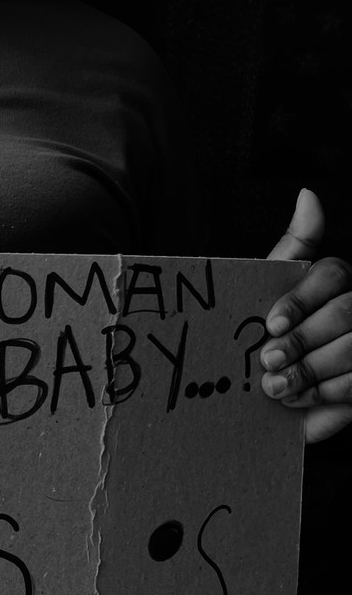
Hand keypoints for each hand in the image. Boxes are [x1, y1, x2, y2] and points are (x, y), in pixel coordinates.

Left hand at [262, 187, 351, 443]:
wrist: (252, 402)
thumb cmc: (257, 337)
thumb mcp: (263, 290)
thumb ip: (293, 246)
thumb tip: (309, 193)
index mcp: (333, 282)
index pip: (333, 274)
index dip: (302, 299)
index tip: (271, 324)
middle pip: (345, 313)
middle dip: (303, 341)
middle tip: (268, 362)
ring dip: (310, 371)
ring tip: (276, 387)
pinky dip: (326, 395)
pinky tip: (298, 401)